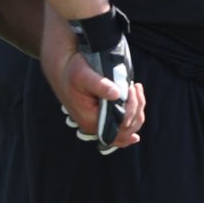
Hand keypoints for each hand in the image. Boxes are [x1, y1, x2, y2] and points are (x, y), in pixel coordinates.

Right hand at [57, 8, 143, 150]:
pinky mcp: (103, 120)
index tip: (131, 88)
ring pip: (128, 128)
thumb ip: (99, 84)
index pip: (120, 125)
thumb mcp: (83, 74)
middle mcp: (95, 127)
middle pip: (127, 129)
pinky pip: (122, 128)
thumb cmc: (73, 73)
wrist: (64, 74)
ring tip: (136, 90)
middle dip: (137, 107)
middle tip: (134, 86)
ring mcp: (99, 125)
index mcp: (90, 120)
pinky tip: (138, 114)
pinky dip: (133, 119)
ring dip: (138, 110)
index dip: (132, 109)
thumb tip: (116, 94)